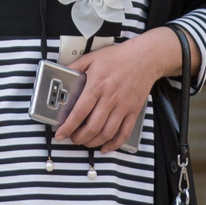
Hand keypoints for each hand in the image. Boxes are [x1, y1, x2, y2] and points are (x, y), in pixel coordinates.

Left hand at [57, 26, 187, 152]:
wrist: (146, 57)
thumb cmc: (118, 57)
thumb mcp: (91, 58)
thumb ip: (74, 67)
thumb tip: (59, 73)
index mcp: (97, 86)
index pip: (79, 112)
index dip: (68, 127)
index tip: (60, 134)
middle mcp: (110, 98)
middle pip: (92, 127)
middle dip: (79, 138)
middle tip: (72, 138)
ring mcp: (123, 106)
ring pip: (107, 133)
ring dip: (93, 142)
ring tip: (85, 142)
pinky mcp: (134, 111)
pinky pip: (124, 132)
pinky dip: (114, 143)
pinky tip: (105, 147)